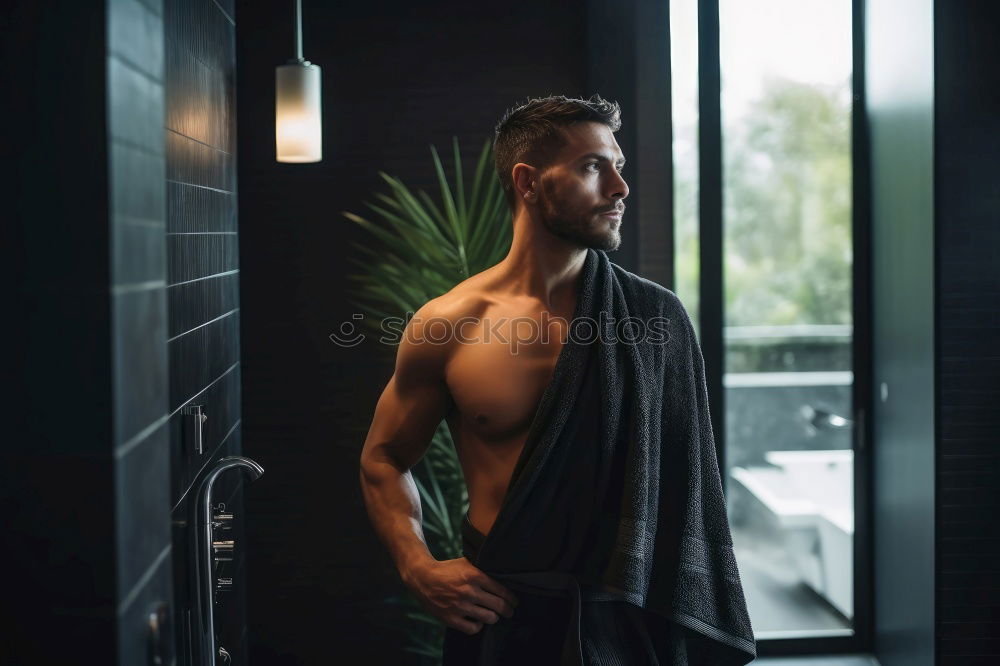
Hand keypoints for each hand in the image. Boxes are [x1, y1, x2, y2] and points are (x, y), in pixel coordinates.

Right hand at [404, 556, 518, 634]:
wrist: (423, 578)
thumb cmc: (447, 570)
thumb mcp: (466, 562)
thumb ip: (483, 569)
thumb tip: (503, 574)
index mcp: (475, 575)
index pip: (502, 590)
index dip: (512, 598)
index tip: (514, 602)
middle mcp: (469, 591)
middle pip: (499, 606)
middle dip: (508, 610)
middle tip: (510, 611)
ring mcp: (460, 606)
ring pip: (489, 618)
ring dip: (495, 618)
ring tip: (495, 616)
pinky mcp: (451, 618)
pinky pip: (473, 629)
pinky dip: (479, 626)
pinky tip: (478, 621)